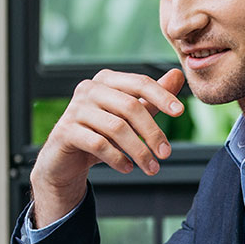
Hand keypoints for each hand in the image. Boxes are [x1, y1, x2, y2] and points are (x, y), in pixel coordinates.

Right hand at [30, 68, 184, 226]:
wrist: (64, 159)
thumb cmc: (99, 133)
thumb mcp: (127, 116)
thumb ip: (151, 98)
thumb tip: (177, 75)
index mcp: (106, 80)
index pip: (139, 83)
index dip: (161, 96)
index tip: (180, 112)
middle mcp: (89, 89)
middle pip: (130, 106)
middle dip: (152, 132)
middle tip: (166, 154)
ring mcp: (75, 109)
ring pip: (116, 128)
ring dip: (138, 151)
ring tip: (151, 168)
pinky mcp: (65, 131)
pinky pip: (98, 144)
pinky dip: (117, 158)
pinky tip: (127, 168)